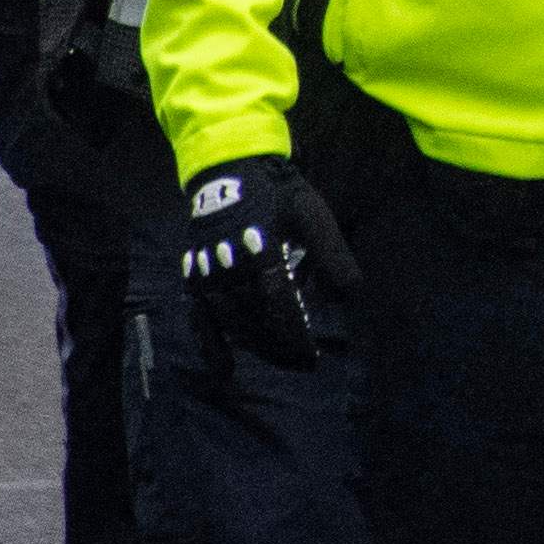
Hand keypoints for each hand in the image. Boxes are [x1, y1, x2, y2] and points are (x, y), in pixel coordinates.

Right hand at [174, 156, 357, 369]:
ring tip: (280, 360)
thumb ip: (332, 253)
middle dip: (279, 346)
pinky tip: (224, 373)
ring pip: (231, 322)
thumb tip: (349, 295)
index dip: (293, 334)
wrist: (231, 170)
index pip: (278, 304)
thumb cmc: (279, 194)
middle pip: (254, 319)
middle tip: (303, 364)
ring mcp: (208, 275)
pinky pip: (199, 319)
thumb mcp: (313, 215)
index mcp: (260, 249)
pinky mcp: (194, 279)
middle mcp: (229, 266)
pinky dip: (210, 347)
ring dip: (255, 346)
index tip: (312, 356)